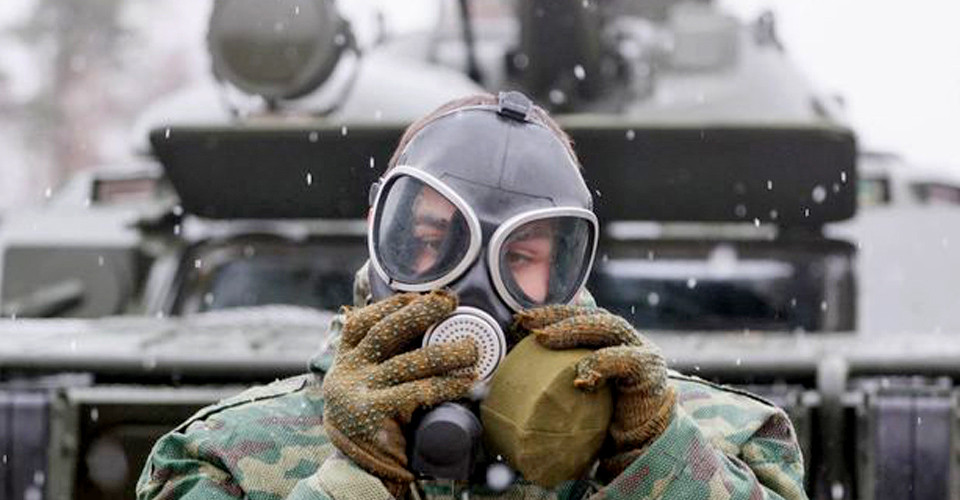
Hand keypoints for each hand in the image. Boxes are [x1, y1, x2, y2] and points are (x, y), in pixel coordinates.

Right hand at [323, 291, 478, 494]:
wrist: (356, 475)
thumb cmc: (373, 424)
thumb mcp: (368, 388)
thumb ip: (385, 361)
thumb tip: (427, 327)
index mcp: (345, 361)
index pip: (361, 323)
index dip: (390, 305)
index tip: (417, 296)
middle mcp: (347, 372)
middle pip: (385, 332)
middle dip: (420, 312)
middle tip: (450, 302)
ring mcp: (358, 393)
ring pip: (407, 362)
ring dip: (445, 351)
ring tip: (471, 349)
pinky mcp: (373, 414)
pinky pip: (418, 391)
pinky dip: (447, 385)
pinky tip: (468, 382)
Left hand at [512, 305, 675, 478]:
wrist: (640, 448)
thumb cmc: (602, 421)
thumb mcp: (573, 394)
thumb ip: (556, 376)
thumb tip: (511, 372)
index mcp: (606, 340)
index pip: (578, 315)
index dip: (550, 313)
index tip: (519, 319)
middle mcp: (625, 340)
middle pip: (591, 315)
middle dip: (557, 315)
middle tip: (526, 322)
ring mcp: (640, 351)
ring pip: (608, 327)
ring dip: (574, 329)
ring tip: (544, 338)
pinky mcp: (649, 371)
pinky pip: (626, 360)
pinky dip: (601, 364)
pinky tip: (580, 378)